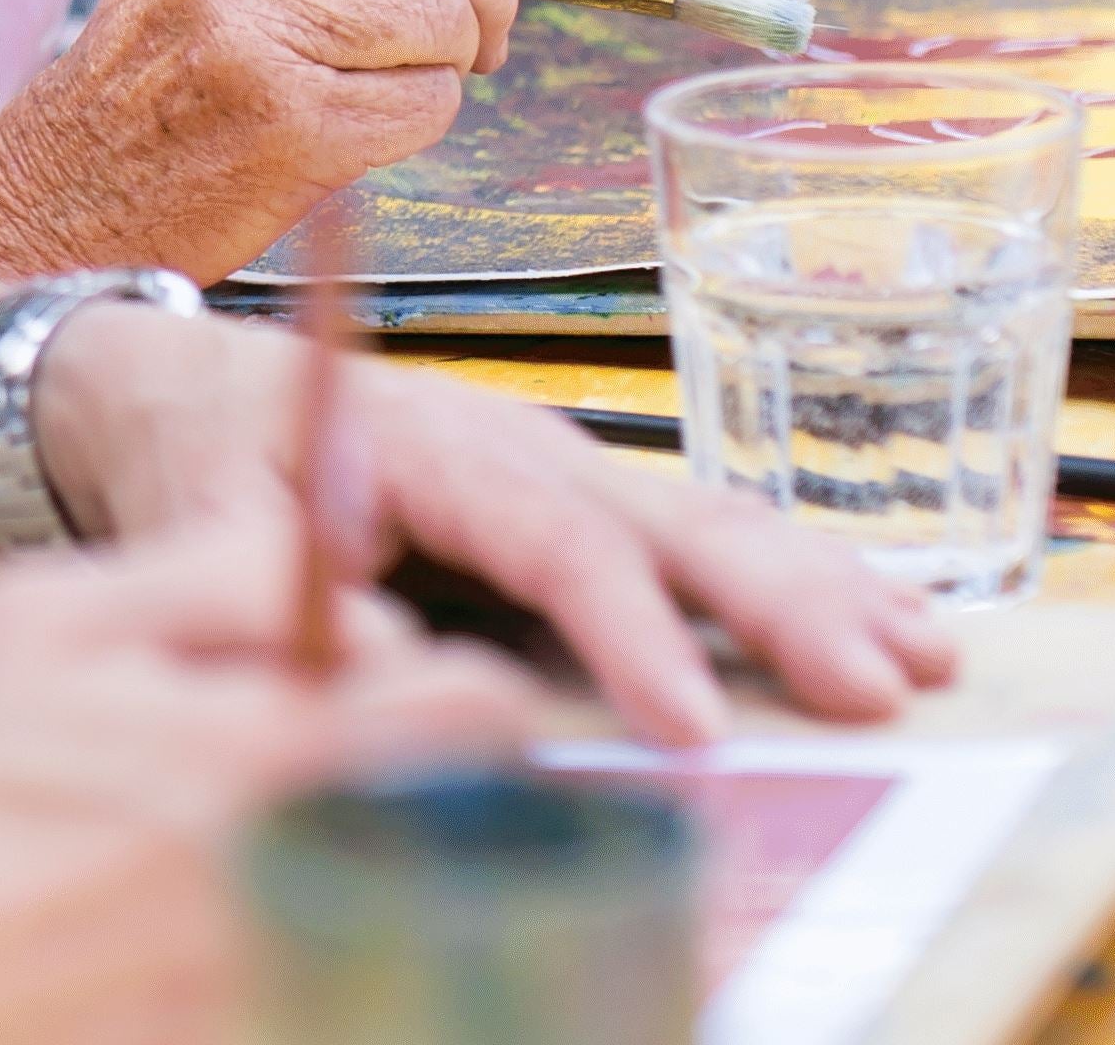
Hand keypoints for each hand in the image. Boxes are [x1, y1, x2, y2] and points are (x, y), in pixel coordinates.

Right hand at [0, 0, 534, 276]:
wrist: (57, 201)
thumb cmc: (146, 89)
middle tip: (484, 30)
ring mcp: (261, 37)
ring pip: (442, 12)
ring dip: (459, 56)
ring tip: (417, 81)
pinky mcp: (293, 127)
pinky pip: (427, 103)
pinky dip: (425, 119)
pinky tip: (372, 129)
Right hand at [0, 526, 538, 1044]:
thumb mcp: (35, 622)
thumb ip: (206, 569)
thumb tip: (327, 551)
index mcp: (272, 753)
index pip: (481, 704)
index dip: (432, 678)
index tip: (375, 691)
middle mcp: (315, 882)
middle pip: (473, 817)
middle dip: (412, 781)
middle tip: (307, 782)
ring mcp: (296, 984)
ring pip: (425, 912)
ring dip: (365, 878)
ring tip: (239, 874)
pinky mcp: (260, 1042)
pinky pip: (355, 992)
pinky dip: (315, 962)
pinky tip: (197, 950)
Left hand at [39, 321, 956, 744]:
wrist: (187, 390)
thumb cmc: (201, 460)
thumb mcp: (202, 525)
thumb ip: (278, 585)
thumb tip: (381, 661)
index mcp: (433, 448)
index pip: (552, 541)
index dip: (627, 631)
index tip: (689, 725)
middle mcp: (528, 450)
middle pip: (674, 519)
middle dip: (783, 605)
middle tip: (878, 687)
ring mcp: (573, 474)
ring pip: (720, 521)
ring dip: (827, 588)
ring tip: (927, 657)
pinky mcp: (593, 510)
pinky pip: (714, 542)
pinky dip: (811, 581)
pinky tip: (902, 625)